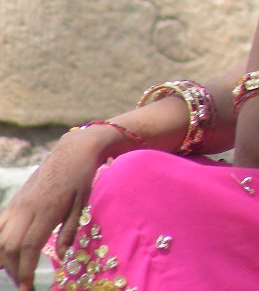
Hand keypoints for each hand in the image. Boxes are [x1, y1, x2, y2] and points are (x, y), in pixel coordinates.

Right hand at [0, 128, 115, 290]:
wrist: (72, 150)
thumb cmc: (82, 176)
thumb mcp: (82, 204)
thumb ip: (70, 231)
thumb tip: (62, 258)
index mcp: (46, 210)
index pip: (28, 247)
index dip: (26, 270)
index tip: (29, 288)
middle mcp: (26, 208)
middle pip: (9, 246)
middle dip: (14, 269)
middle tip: (25, 283)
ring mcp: (17, 204)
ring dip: (4, 258)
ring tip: (16, 271)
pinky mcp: (14, 201)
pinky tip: (4, 254)